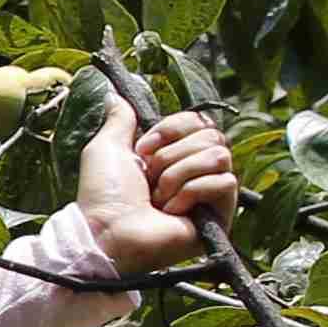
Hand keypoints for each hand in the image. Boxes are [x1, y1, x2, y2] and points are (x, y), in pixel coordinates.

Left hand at [75, 93, 238, 276]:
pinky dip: (191, 192)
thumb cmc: (103, 196)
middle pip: (212, 135)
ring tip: (158, 198)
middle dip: (172, 155)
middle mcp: (196, 172)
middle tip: (149, 179)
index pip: (199, 121)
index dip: (172, 129)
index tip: (143, 150)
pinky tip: (171, 211)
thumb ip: (119, 120)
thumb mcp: (106, 148)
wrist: (106, 232)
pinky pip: (225, 182)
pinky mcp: (220, 217)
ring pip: (219, 156)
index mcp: (175, 155)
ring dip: (178, 174)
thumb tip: (115, 94)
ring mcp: (210, 195)